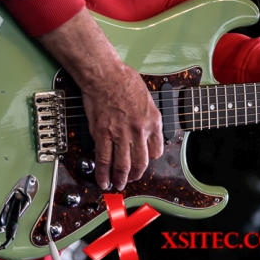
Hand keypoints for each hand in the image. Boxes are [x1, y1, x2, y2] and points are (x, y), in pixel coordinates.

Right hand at [36, 7, 163, 190]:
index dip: (150, 160)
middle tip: (131, 179)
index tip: (144, 162)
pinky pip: (104, 160)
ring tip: (118, 184)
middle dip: (136, 175)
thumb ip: (148, 116)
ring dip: (121, 179)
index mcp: (153, 121)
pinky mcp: (103, 134)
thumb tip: (146, 129)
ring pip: (122, 165)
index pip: (157, 150)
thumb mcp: (147, 98)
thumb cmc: (125, 80)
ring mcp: (120, 134)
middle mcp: (139, 130)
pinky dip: (103, 174)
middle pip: (140, 162)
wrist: (105, 75)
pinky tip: (103, 181)